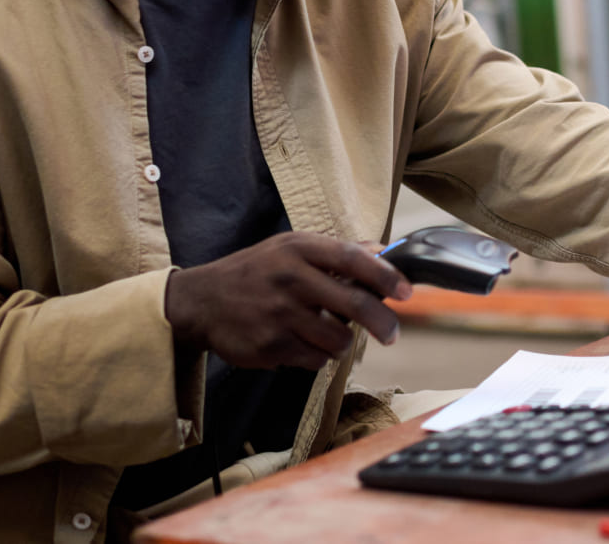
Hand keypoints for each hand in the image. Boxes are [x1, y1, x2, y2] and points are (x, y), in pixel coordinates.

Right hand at [163, 232, 411, 370]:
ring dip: (341, 342)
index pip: (354, 259)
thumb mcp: (291, 248)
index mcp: (299, 249)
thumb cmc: (256, 271)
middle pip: (355, 304)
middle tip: (392, 333)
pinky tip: (301, 342)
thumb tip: (381, 250)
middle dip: (383, 322)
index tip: (406, 291)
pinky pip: (315, 359)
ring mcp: (280, 315)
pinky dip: (317, 356)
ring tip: (326, 332)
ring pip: (338, 339)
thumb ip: (336, 251)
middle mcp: (291, 279)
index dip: (386, 276)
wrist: (202, 301)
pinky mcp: (270, 346)